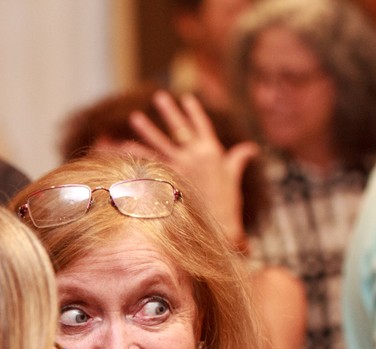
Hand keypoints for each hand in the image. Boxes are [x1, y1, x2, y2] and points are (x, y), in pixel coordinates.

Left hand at [128, 90, 258, 252]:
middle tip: (159, 97)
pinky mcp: (170, 178)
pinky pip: (149, 163)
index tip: (186, 98)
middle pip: (180, 128)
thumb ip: (239, 158)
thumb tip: (252, 148)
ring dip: (147, 130)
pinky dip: (136, 155)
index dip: (194, 112)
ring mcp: (182, 165)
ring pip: (161, 142)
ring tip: (135, 117)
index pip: (202, 125)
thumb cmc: (228, 203)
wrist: (221, 224)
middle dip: (170, 112)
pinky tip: (124, 147)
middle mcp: (196, 154)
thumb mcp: (234, 176)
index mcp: (212, 151)